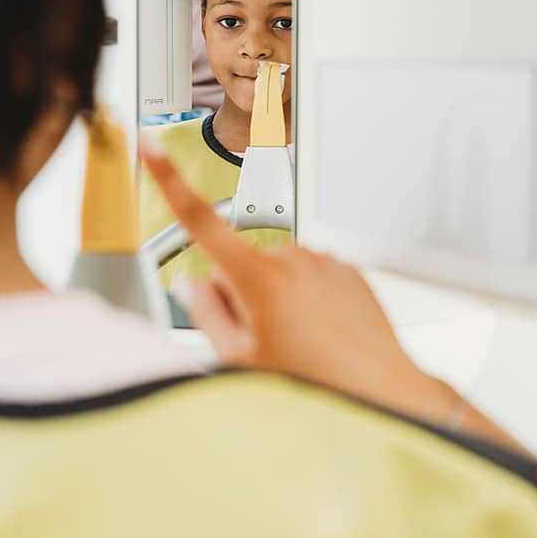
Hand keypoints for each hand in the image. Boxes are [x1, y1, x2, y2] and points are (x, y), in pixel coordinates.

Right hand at [140, 142, 453, 420]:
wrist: (383, 393)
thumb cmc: (315, 384)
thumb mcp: (240, 360)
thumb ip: (206, 314)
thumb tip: (192, 285)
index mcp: (256, 276)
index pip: (199, 218)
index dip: (170, 179)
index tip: (153, 145)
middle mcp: (289, 257)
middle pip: (238, 263)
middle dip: (238, 294)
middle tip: (259, 339)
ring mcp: (321, 261)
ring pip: (275, 271)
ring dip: (276, 298)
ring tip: (298, 342)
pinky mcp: (346, 269)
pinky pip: (309, 277)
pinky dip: (307, 299)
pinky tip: (319, 334)